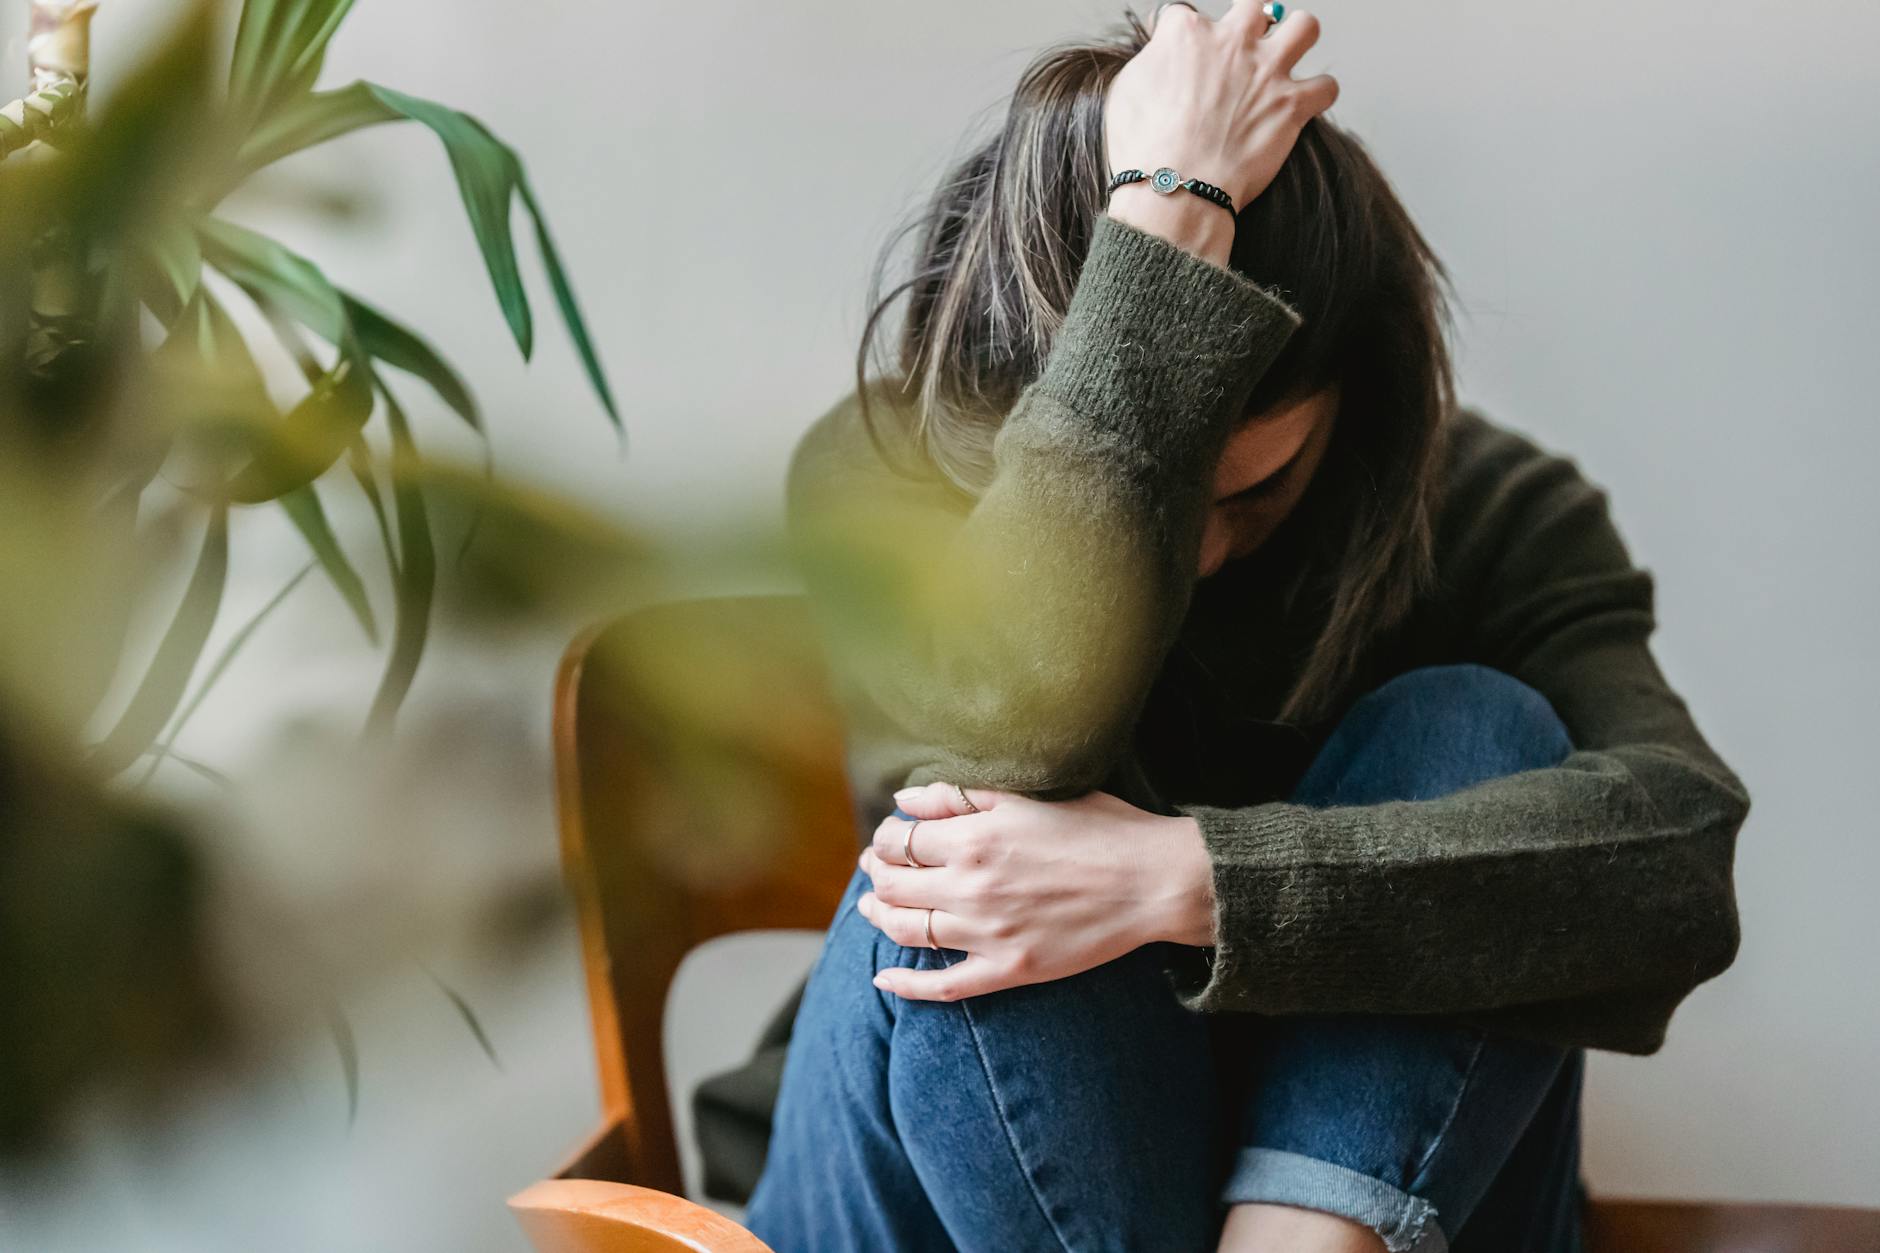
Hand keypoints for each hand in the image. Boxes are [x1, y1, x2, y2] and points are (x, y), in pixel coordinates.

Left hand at [854, 781, 1215, 1000]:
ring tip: (872, 907)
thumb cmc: (1098, 828)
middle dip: (876, 874)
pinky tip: (884, 981)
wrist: (1153, 882)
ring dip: (879, 917)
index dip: (885, 838)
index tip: (890, 838)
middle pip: (893, 885)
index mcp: (973, 839)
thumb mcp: (1028, 796)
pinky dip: (906, 987)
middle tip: (874, 868)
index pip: (898, 841)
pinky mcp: (1009, 971)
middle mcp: (971, 887)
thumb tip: (904, 802)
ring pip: (907, 931)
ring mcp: (987, 934)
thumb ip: (960, 796)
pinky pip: (943, 986)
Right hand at [1104, 3, 1337, 258]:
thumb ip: (1151, 62)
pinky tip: (1305, 105)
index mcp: (1187, 34)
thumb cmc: (1143, 149)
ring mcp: (1267, 71)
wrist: (1174, 190)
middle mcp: (1232, 42)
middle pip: (1254, 6)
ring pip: (1304, 27)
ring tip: (1284, 62)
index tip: (1181, 58)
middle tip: (1242, 50)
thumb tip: (1161, 57)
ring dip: (1296, 40)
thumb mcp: (1126, 92)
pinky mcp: (1292, 106)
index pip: (1186, 14)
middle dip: (1250, 24)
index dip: (1182, 38)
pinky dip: (1319, 94)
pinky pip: (1326, 86)